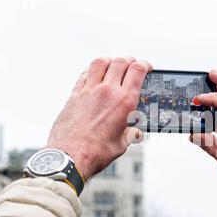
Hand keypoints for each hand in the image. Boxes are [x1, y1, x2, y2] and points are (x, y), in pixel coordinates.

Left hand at [46, 57, 151, 179]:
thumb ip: (130, 134)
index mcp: (124, 102)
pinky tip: (94, 74)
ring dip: (110, 60)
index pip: (138, 71)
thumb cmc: (95, 152)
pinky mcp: (74, 95)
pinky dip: (92, 70)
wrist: (70, 156)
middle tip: (133, 64)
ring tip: (113, 63)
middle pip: (121, 62)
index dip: (145, 64)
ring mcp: (89, 91)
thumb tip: (134, 133)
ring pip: (101, 62)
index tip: (147, 67)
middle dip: (130, 60)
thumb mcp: (122, 144)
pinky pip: (84, 74)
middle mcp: (107, 91)